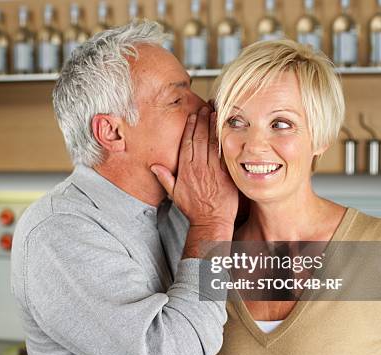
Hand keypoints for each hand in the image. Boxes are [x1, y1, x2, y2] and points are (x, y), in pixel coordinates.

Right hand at [151, 106, 237, 231]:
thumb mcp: (174, 194)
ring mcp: (213, 170)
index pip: (187, 143)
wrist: (211, 221)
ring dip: (213, 126)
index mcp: (185, 170)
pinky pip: (224, 154)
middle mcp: (198, 167)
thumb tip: (154, 166)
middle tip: (205, 108)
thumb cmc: (193, 209)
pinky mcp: (225, 174)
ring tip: (215, 113)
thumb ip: (165, 178)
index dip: (190, 127)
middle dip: (202, 121)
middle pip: (199, 138)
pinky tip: (226, 130)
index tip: (193, 116)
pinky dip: (224, 140)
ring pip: (212, 143)